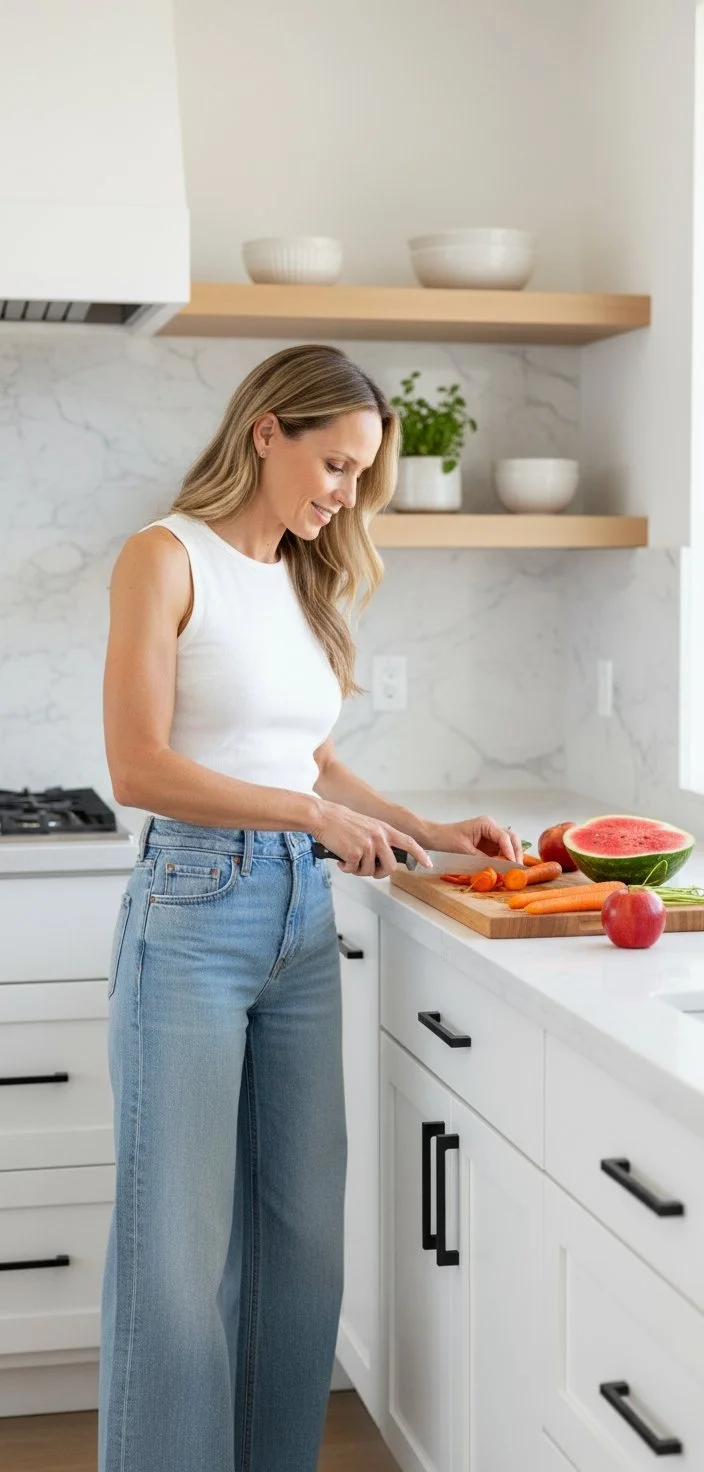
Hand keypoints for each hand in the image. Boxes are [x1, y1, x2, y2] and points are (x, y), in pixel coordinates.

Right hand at [312, 800, 432, 878]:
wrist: (323, 816)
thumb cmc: (341, 822)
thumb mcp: (367, 826)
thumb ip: (378, 839)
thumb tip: (382, 859)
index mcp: (384, 829)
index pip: (409, 842)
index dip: (420, 854)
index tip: (428, 864)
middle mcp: (379, 837)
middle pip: (390, 867)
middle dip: (379, 873)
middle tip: (366, 869)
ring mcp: (367, 845)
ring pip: (370, 871)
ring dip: (358, 870)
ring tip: (348, 858)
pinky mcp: (354, 853)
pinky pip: (353, 870)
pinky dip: (345, 868)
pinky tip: (340, 857)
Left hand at [424, 816, 522, 864]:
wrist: (432, 838)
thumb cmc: (445, 839)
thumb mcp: (464, 851)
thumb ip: (482, 859)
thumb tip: (499, 869)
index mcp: (486, 824)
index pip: (504, 837)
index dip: (510, 851)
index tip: (513, 864)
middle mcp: (491, 828)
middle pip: (511, 839)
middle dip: (516, 853)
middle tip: (518, 869)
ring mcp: (490, 837)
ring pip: (508, 846)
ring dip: (511, 858)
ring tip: (512, 872)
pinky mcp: (487, 847)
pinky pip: (500, 853)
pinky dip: (503, 861)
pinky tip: (504, 870)